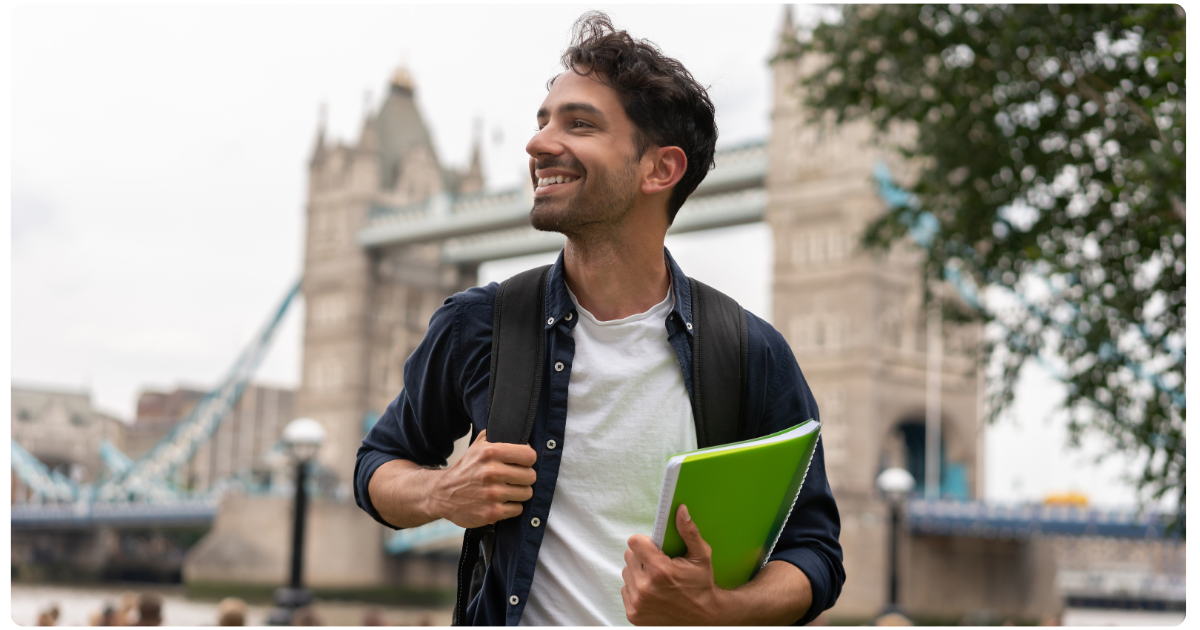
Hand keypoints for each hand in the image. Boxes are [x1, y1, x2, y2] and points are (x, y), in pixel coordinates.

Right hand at [429, 429, 536, 528]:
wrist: (442, 494)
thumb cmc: (465, 469)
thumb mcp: (476, 446)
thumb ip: (495, 436)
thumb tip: (517, 431)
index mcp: (490, 452)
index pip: (529, 455)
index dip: (528, 460)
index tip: (522, 463)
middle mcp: (491, 472)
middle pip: (531, 476)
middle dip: (524, 478)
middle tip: (514, 479)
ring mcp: (492, 494)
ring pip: (527, 493)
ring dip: (519, 493)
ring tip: (507, 490)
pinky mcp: (492, 512)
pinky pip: (518, 509)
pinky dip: (512, 507)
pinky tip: (501, 502)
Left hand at [621, 504, 726, 625]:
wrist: (703, 619)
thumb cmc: (702, 585)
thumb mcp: (701, 556)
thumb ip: (689, 532)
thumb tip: (680, 509)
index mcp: (660, 570)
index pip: (634, 542)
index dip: (644, 542)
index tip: (653, 547)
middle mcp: (646, 588)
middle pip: (629, 556)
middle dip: (642, 557)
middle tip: (659, 565)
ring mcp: (638, 603)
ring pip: (626, 572)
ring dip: (638, 572)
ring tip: (656, 579)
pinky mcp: (633, 615)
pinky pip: (626, 589)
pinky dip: (636, 588)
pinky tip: (653, 592)